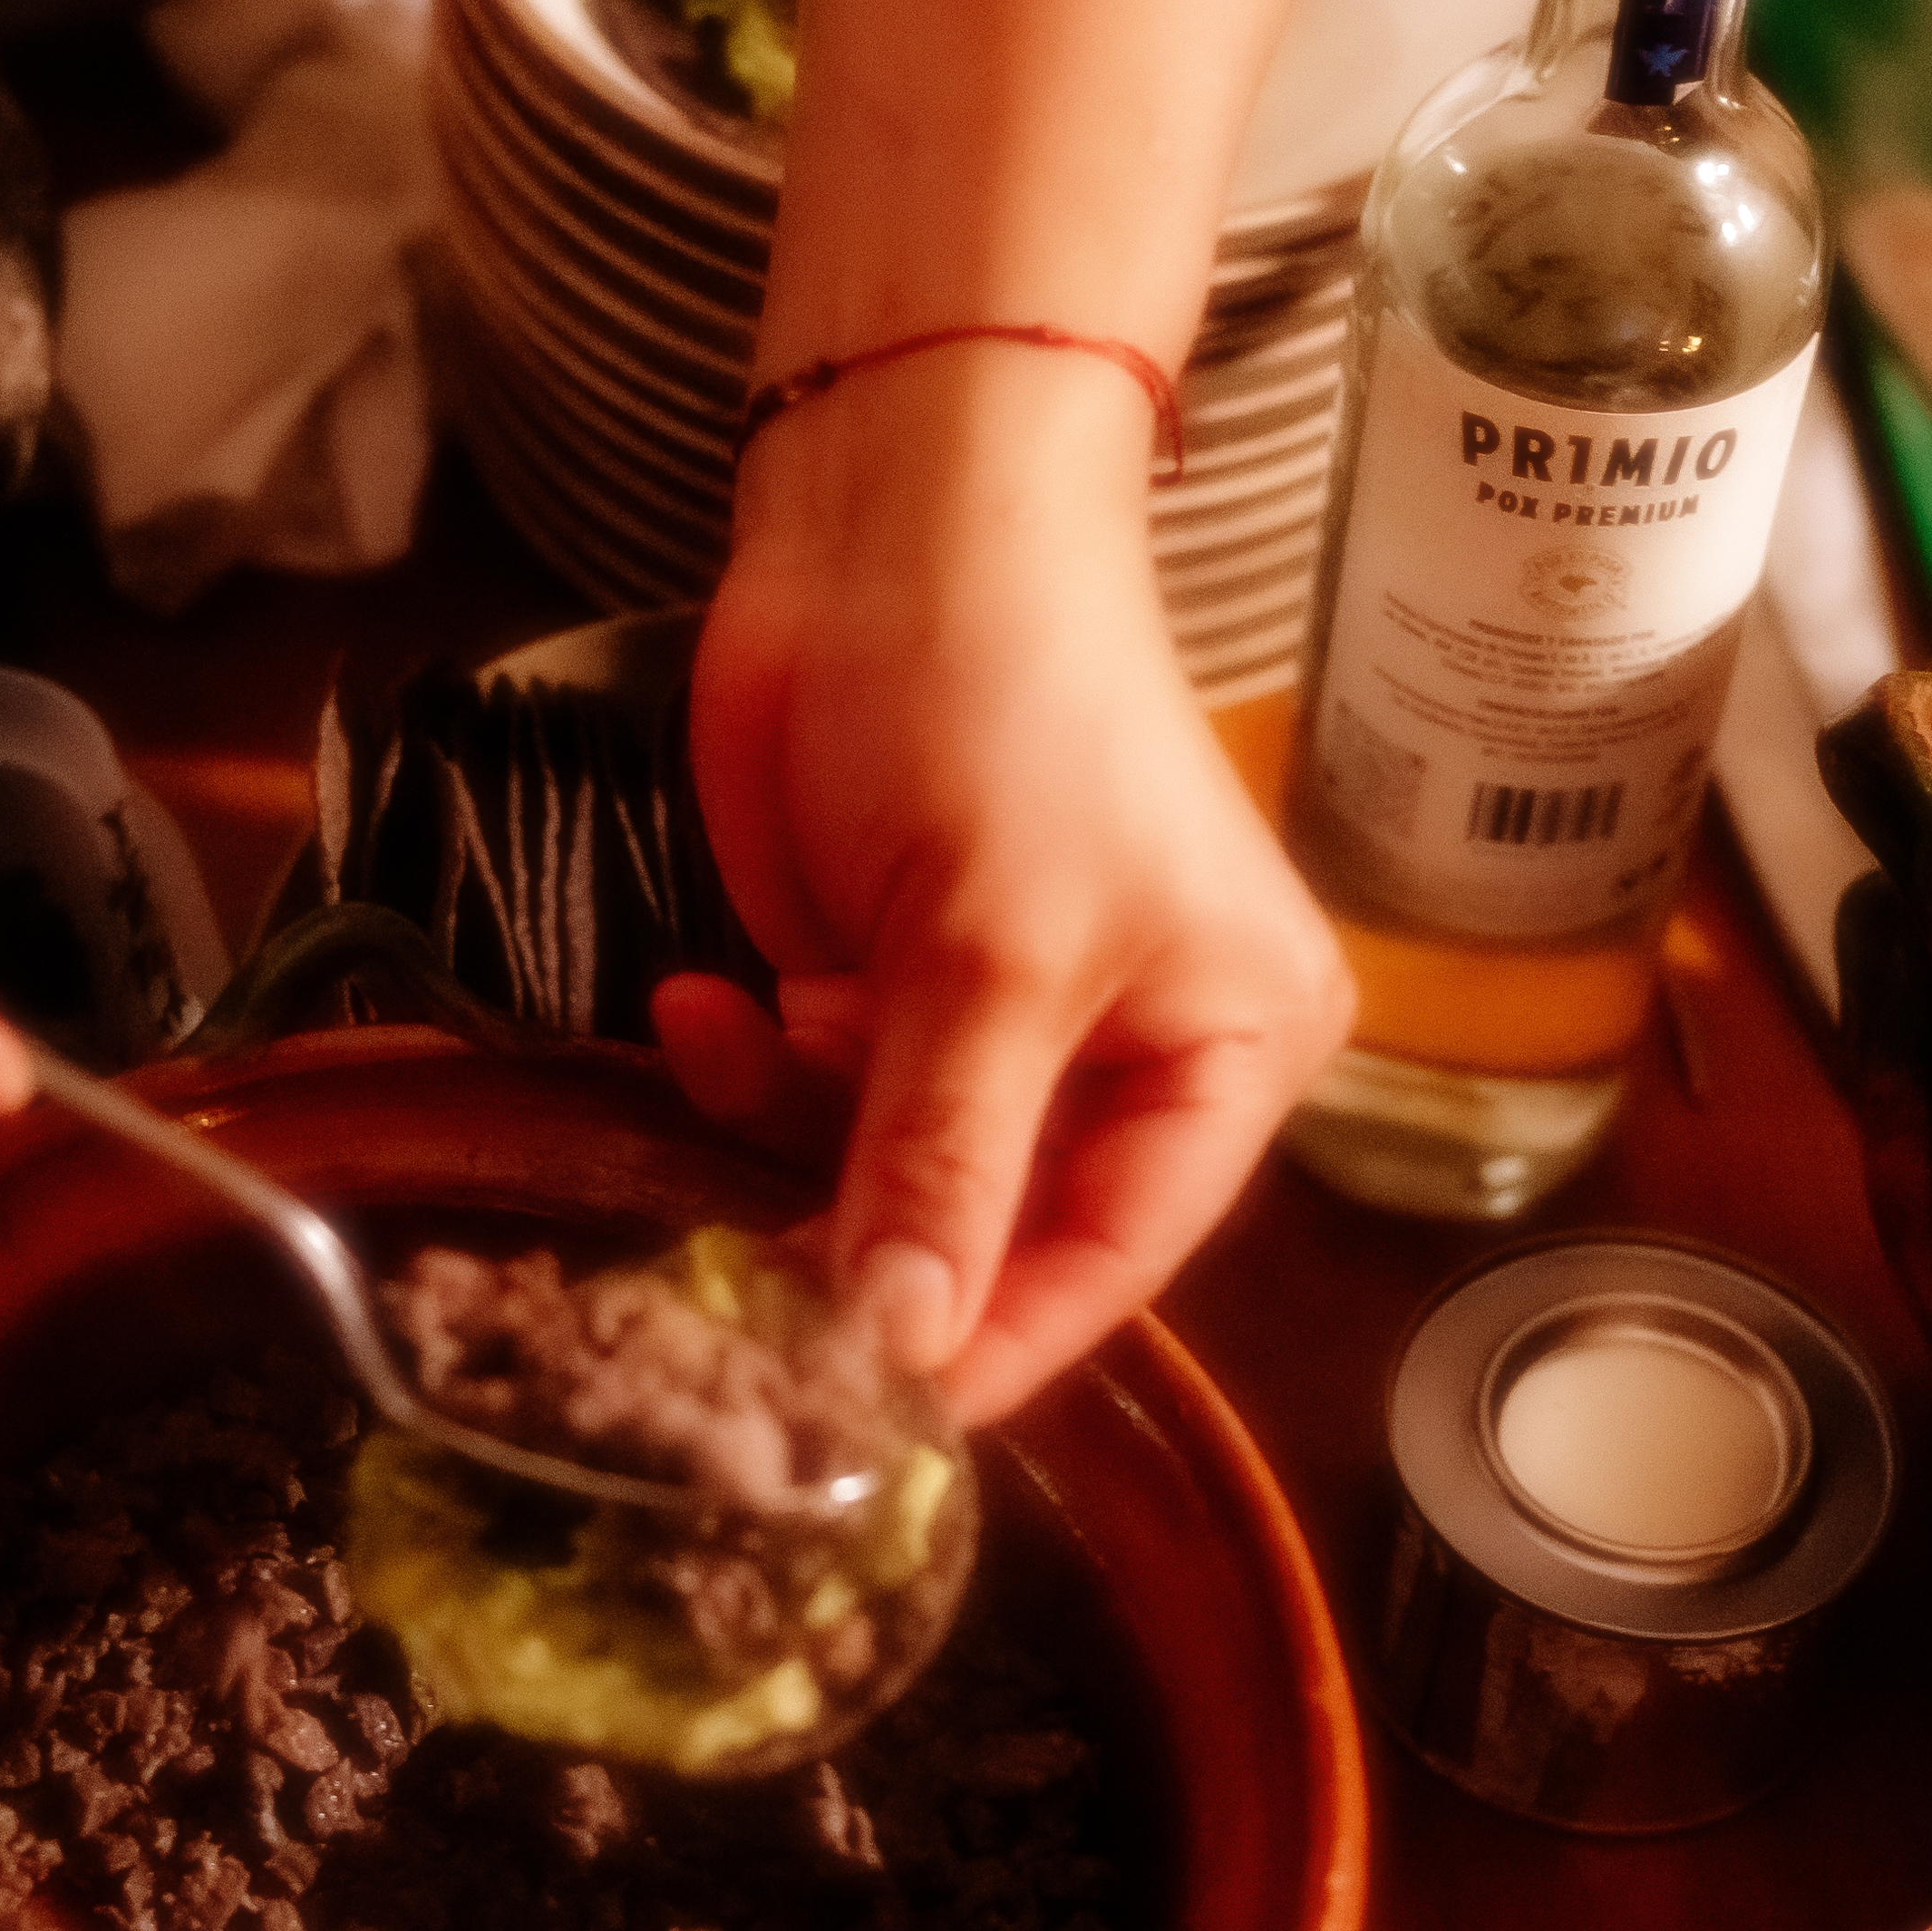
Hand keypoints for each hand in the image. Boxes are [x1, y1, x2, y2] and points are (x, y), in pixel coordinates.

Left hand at [669, 335, 1346, 1420]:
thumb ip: (943, 1160)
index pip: (1117, 1255)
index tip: (870, 1414)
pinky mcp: (885, 975)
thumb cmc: (1006, 704)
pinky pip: (811, 1093)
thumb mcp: (990, 953)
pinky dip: (746, 1067)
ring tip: (729, 1046)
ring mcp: (999, 1019)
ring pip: (885, 1171)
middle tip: (737, 1284)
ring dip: (787, 1138)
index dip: (995, 1336)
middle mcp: (1132, 1052)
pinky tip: (699, 996)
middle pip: (997, 1229)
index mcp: (1233, 1050)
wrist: (893, 516)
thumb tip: (905, 1350)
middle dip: (871, 1243)